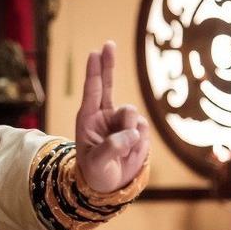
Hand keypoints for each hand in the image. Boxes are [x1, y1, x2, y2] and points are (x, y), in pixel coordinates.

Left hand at [75, 41, 149, 192]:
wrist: (111, 185)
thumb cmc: (96, 173)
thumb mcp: (97, 163)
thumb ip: (111, 147)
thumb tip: (131, 132)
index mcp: (88, 119)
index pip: (92, 90)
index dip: (94, 71)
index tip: (95, 52)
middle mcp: (104, 116)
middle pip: (107, 84)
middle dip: (108, 64)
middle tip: (109, 44)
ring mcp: (121, 122)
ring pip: (132, 113)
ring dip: (129, 131)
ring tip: (121, 150)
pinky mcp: (137, 130)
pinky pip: (143, 129)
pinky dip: (139, 142)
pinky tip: (129, 152)